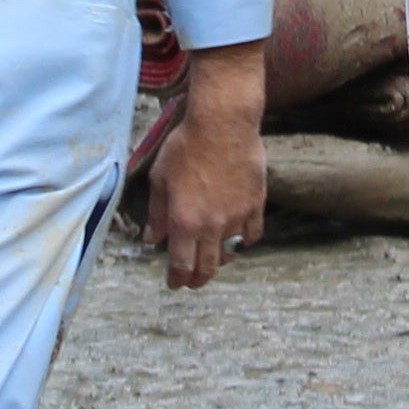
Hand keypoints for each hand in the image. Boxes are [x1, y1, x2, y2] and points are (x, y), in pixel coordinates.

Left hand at [149, 104, 266, 288]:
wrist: (222, 124)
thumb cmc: (185, 147)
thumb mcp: (160, 179)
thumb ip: (157, 213)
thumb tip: (152, 238)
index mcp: (185, 222)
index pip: (181, 265)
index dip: (176, 279)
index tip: (174, 284)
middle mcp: (212, 226)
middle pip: (207, 267)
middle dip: (197, 279)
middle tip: (192, 281)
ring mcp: (237, 217)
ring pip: (230, 253)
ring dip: (219, 261)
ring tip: (212, 260)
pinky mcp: (256, 205)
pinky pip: (252, 235)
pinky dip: (244, 242)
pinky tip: (237, 238)